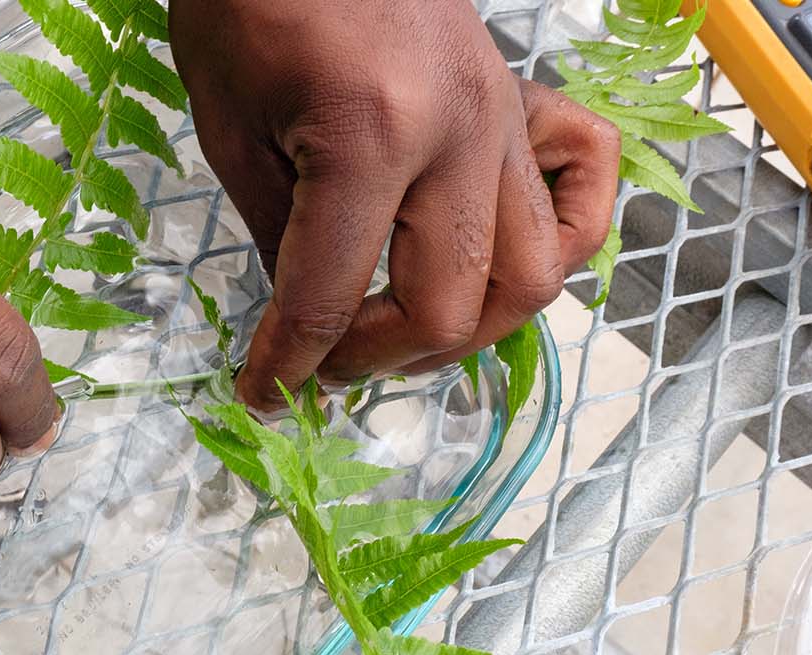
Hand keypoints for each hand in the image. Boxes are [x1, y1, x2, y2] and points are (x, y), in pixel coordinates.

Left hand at [170, 0, 619, 408]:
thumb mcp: (231, 126)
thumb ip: (277, 237)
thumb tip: (305, 326)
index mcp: (368, 136)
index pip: (331, 297)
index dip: (291, 365)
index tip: (265, 394)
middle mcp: (457, 136)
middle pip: (449, 310)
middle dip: (375, 361)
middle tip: (324, 365)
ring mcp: (502, 120)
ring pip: (529, 279)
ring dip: (464, 331)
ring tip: (400, 334)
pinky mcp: (522, 104)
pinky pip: (580, 194)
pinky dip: (555, 247)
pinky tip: (492, 262)